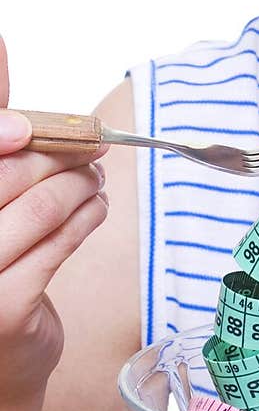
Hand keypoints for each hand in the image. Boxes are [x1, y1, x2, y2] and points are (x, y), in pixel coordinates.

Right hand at [0, 35, 109, 400]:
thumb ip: (3, 179)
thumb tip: (27, 121)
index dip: (5, 124)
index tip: (28, 104)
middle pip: (6, 173)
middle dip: (56, 151)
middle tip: (89, 146)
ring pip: (38, 205)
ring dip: (79, 183)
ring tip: (96, 176)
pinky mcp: (5, 306)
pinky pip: (59, 242)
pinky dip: (87, 217)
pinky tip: (98, 207)